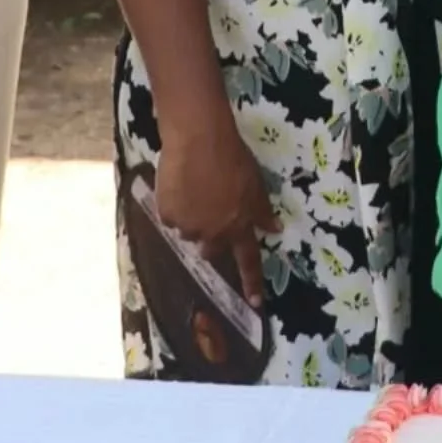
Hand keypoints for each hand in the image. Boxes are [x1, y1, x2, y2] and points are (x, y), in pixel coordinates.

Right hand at [155, 114, 280, 308]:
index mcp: (239, 224)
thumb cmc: (233, 156)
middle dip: (210, 236)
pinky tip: (180, 184)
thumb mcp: (255, 183)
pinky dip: (175, 206)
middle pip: (210, 248)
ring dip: (192, 218)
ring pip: (189, 232)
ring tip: (195, 187)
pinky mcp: (167, 214)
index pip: (248, 260)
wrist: (199, 138)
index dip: (252, 282)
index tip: (255, 304)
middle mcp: (214, 232)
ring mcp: (188, 225)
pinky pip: (171, 217)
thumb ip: (261, 210)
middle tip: (210, 209)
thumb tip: (274, 229)